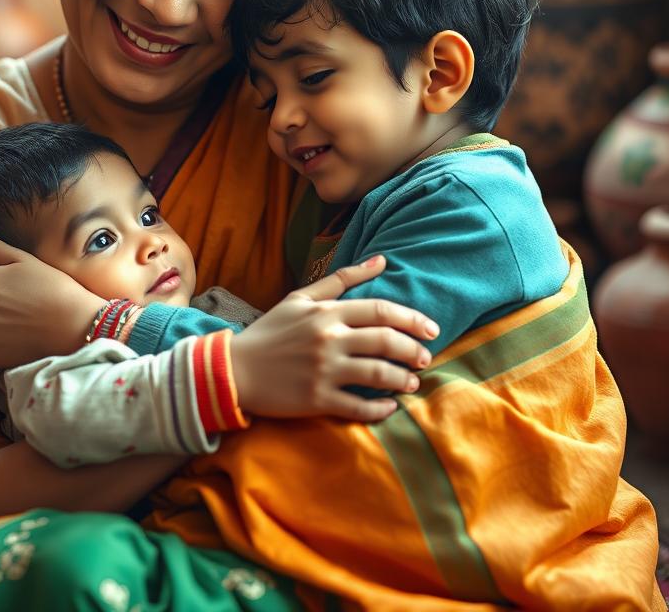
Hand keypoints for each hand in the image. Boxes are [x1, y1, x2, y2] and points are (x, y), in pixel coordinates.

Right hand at [230, 256, 438, 422]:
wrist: (236, 369)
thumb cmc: (271, 331)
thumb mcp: (301, 297)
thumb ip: (342, 279)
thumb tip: (381, 260)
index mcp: (326, 312)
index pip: (380, 311)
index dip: (412, 319)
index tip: (432, 329)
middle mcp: (328, 339)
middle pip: (386, 341)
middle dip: (414, 350)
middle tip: (426, 357)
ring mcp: (323, 370)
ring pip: (378, 375)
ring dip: (403, 379)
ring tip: (412, 382)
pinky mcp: (317, 399)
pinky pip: (359, 407)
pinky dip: (380, 409)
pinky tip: (390, 408)